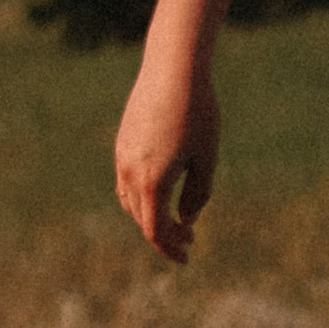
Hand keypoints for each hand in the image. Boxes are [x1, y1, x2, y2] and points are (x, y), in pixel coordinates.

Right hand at [115, 51, 218, 262]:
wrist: (172, 70)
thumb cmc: (197, 114)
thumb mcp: (207, 158)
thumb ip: (198, 193)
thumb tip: (186, 218)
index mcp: (153, 181)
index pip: (156, 230)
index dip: (171, 247)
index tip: (187, 257)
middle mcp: (130, 173)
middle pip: (142, 219)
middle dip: (165, 234)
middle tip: (190, 239)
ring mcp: (122, 158)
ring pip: (130, 202)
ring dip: (150, 216)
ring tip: (174, 219)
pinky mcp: (122, 143)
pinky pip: (126, 182)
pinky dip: (141, 197)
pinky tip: (160, 193)